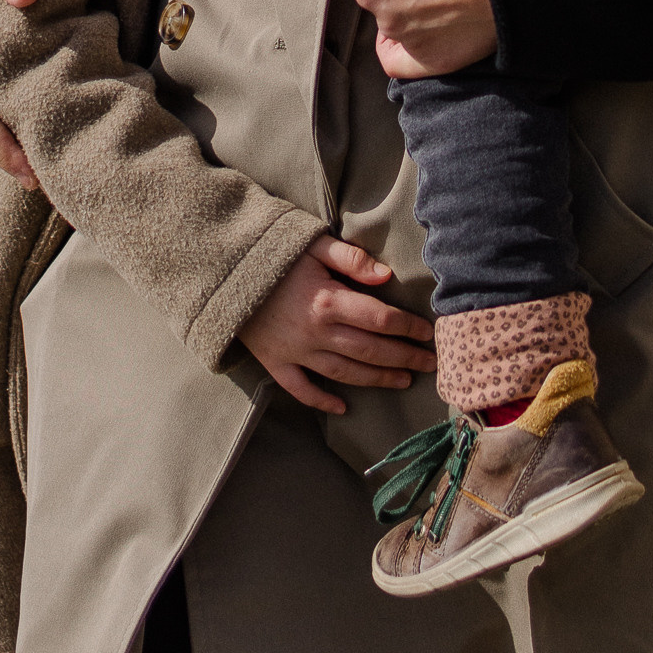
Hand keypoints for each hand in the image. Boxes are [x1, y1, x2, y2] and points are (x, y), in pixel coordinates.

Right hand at [237, 233, 432, 416]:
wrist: (222, 272)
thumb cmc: (272, 254)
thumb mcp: (313, 244)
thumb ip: (351, 258)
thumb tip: (386, 276)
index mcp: (328, 301)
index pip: (381, 320)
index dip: (409, 328)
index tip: (428, 333)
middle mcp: (315, 332)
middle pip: (370, 351)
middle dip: (404, 359)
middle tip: (431, 364)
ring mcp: (294, 351)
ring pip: (344, 373)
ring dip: (377, 380)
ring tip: (404, 382)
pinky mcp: (274, 362)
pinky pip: (301, 389)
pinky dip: (322, 401)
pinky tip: (343, 408)